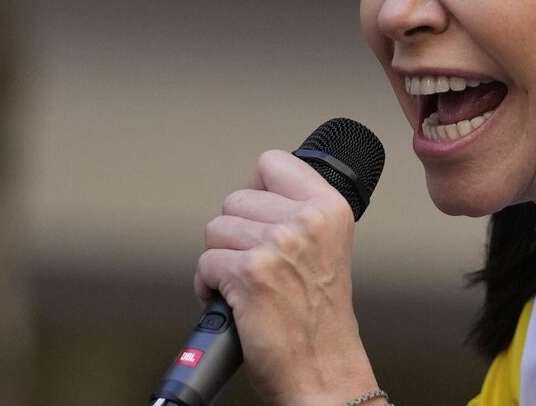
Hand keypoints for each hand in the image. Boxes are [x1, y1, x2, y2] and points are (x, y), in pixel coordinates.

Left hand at [194, 150, 378, 405]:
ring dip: (221, 260)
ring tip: (246, 285)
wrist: (323, 373)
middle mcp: (307, 221)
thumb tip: (254, 194)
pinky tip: (233, 302)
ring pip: (215, 230)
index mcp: (330, 209)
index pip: (272, 162)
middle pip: (235, 198)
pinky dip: (208, 286)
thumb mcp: (326, 249)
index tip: (259, 215)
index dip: (255, 190)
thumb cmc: (320, 321)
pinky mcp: (250, 273)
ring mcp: (278, 245)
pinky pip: (205, 263)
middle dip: (235, 234)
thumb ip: (298, 214)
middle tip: (256, 264)